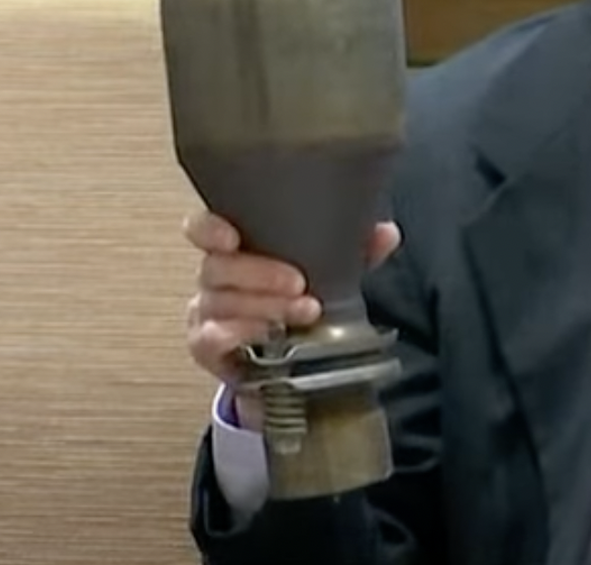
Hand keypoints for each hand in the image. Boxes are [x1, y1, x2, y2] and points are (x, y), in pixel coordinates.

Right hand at [183, 209, 401, 428]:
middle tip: (300, 283)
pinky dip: (244, 333)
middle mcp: (214, 278)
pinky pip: (215, 337)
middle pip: (216, 267)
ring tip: (306, 310)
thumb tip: (386, 233)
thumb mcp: (331, 273)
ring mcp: (206, 313)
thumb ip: (357, 250)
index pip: (204, 229)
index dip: (210, 229)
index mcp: (236, 250)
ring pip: (221, 302)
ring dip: (265, 306)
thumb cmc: (301, 303)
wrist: (289, 363)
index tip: (231, 236)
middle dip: (260, 274)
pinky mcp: (207, 346)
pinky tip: (271, 334)